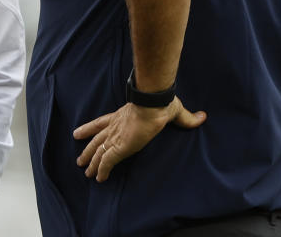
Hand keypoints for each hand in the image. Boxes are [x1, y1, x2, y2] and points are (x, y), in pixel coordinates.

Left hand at [73, 97, 205, 181]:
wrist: (153, 104)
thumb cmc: (160, 103)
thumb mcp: (173, 110)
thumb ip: (186, 118)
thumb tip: (202, 117)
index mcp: (122, 116)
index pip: (101, 123)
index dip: (89, 129)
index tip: (78, 133)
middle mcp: (114, 127)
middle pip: (96, 140)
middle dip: (88, 150)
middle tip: (80, 160)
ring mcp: (115, 137)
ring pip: (98, 152)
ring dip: (92, 163)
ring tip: (86, 172)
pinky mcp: (119, 147)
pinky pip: (107, 162)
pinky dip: (102, 170)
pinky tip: (99, 178)